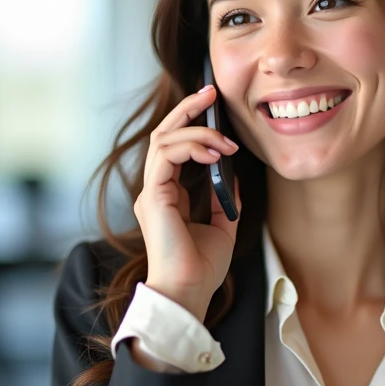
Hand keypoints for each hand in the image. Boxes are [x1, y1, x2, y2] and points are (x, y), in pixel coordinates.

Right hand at [133, 84, 241, 318]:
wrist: (189, 292)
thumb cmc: (202, 268)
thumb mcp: (223, 225)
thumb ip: (225, 197)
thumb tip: (233, 171)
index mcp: (167, 196)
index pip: (174, 148)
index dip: (192, 124)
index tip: (213, 107)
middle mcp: (155, 190)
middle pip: (164, 135)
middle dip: (188, 110)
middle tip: (211, 93)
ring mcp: (152, 192)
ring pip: (165, 140)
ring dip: (198, 132)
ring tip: (225, 142)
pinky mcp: (154, 196)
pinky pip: (166, 156)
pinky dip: (191, 147)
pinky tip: (214, 152)